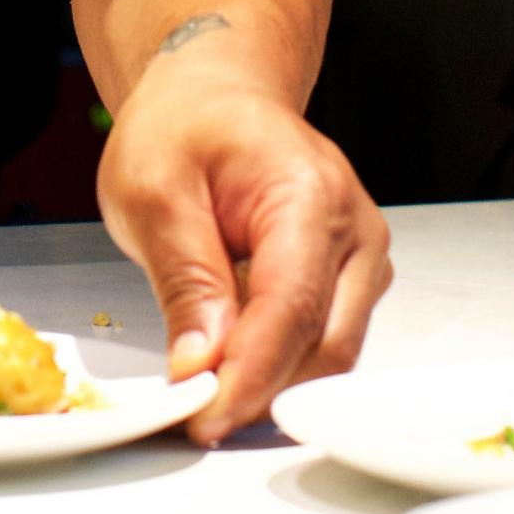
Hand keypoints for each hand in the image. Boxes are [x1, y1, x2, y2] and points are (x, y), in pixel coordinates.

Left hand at [96, 67, 390, 445]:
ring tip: (202, 390)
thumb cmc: (184, 127)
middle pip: (326, 344)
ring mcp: (361, 257)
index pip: (292, 309)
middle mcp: (354, 229)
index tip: (204, 419)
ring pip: (331, 353)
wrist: (213, 94)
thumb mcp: (152, 190)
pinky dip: (277, 363)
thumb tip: (200, 366)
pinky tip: (229, 363)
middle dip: (262, 392)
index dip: (250, 377)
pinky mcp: (350, 280)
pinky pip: (322, 339)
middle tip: (194, 418)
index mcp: (310, 194)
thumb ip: (185, 279)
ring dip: (271, 383)